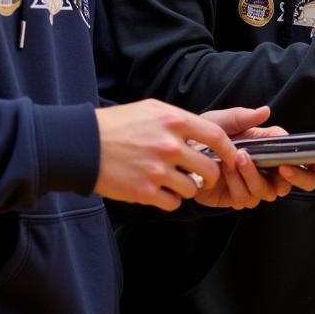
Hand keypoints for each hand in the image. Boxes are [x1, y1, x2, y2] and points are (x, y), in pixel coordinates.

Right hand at [94, 99, 233, 211]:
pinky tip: (160, 191)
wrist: (83, 145)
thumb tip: (203, 134)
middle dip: (211, 176)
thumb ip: (179, 121)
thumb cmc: (118, 124)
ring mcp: (158, 170)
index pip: (216, 137)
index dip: (229, 150)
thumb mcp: (152, 109)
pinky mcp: (145, 192)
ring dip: (188, 188)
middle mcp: (170, 145)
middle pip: (209, 169)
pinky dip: (170, 200)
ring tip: (175, 182)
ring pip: (192, 189)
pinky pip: (173, 203)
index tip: (231, 158)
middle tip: (203, 177)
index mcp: (175, 121)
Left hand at [193, 106, 314, 208]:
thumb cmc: (204, 137)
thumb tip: (265, 111)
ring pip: (271, 191)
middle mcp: (269, 168)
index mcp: (272, 146)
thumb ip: (244, 117)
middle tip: (283, 168)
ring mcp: (256, 184)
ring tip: (238, 159)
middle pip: (300, 182)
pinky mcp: (240, 197)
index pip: (304, 157)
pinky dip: (237, 183)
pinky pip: (247, 197)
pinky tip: (224, 170)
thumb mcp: (221, 121)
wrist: (182, 159)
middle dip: (297, 177)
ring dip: (254, 175)